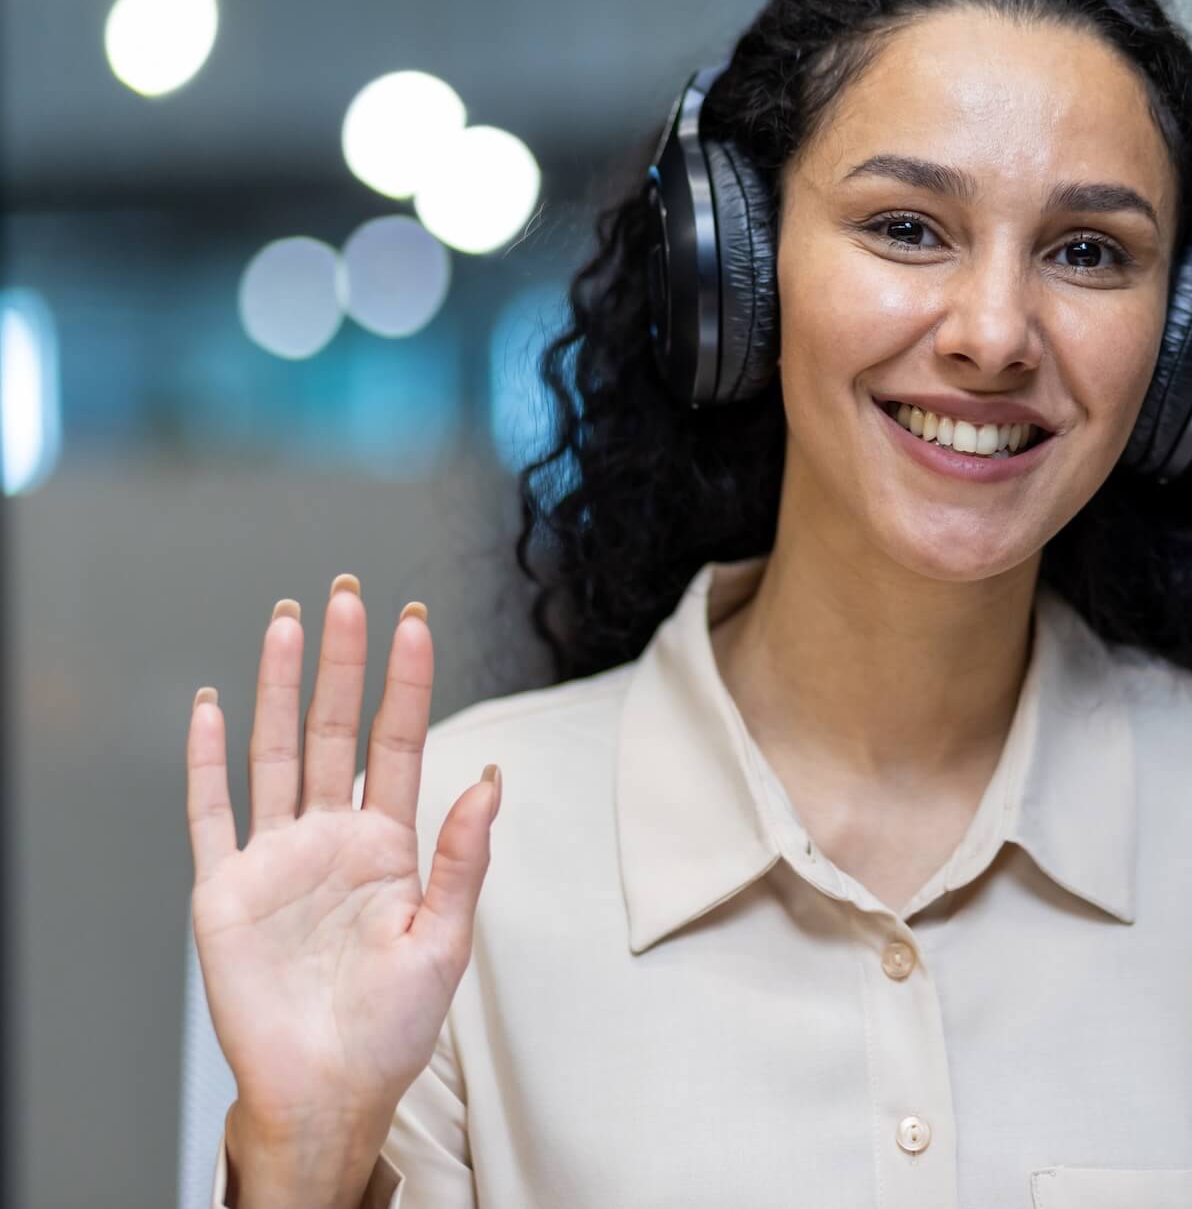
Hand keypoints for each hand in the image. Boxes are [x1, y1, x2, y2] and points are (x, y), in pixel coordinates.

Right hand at [185, 575, 500, 1135]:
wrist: (329, 1090)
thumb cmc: (393, 1026)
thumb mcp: (445, 937)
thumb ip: (465, 855)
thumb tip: (491, 774)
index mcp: (388, 845)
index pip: (397, 743)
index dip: (404, 683)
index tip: (414, 622)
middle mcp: (330, 838)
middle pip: (334, 731)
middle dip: (341, 663)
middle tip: (347, 594)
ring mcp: (275, 858)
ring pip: (276, 753)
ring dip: (279, 688)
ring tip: (288, 622)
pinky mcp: (225, 889)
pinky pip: (211, 812)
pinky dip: (207, 760)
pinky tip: (213, 707)